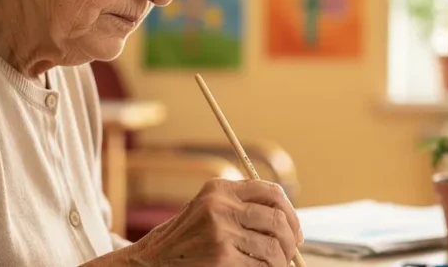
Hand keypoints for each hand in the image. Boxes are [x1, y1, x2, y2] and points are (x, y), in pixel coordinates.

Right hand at [126, 178, 303, 265]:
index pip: (271, 192)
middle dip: (291, 240)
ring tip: (277, 266)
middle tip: (291, 253)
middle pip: (276, 220)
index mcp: (219, 188)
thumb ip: (241, 207)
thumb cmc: (185, 239)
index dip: (290, 213)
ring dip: (281, 261)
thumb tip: (289, 224)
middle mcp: (220, 205)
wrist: (152, 260)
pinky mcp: (221, 256)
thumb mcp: (208, 210)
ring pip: (272, 246)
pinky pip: (259, 265)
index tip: (295, 230)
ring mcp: (220, 231)